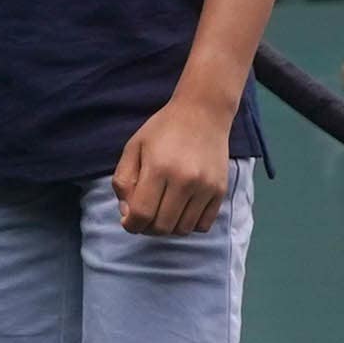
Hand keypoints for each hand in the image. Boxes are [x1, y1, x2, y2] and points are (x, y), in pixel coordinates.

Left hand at [111, 98, 235, 236]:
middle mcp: (184, 180)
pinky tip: (182, 208)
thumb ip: (123, 181)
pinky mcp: (220, 190)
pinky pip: (203, 225)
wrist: (203, 112)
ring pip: (183, 230)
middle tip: (146, 214)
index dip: (130, 224)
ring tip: (163, 210)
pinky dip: (189, 224)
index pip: (141, 215)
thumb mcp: (133, 147)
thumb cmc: (163, 129)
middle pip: (162, 227)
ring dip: (169, 227)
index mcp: (158, 168)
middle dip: (148, 228)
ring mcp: (205, 187)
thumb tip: (127, 215)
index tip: (129, 220)